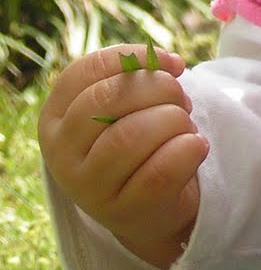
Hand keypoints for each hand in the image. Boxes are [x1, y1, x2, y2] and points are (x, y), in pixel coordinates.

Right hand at [38, 43, 209, 269]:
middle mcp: (60, 151)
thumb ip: (136, 80)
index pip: (86, 70)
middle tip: (183, 101)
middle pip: (108, 99)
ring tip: (187, 127)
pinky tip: (197, 146)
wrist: (150, 211)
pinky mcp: (121, 212)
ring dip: (175, 121)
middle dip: (160, 89)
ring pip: (131, 135)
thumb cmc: (138, 145)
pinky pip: (159, 172)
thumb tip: (170, 63)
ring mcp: (85, 187)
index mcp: (55, 116)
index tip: (174, 65)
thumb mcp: (126, 109)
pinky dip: (187, 150)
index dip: (134, 57)